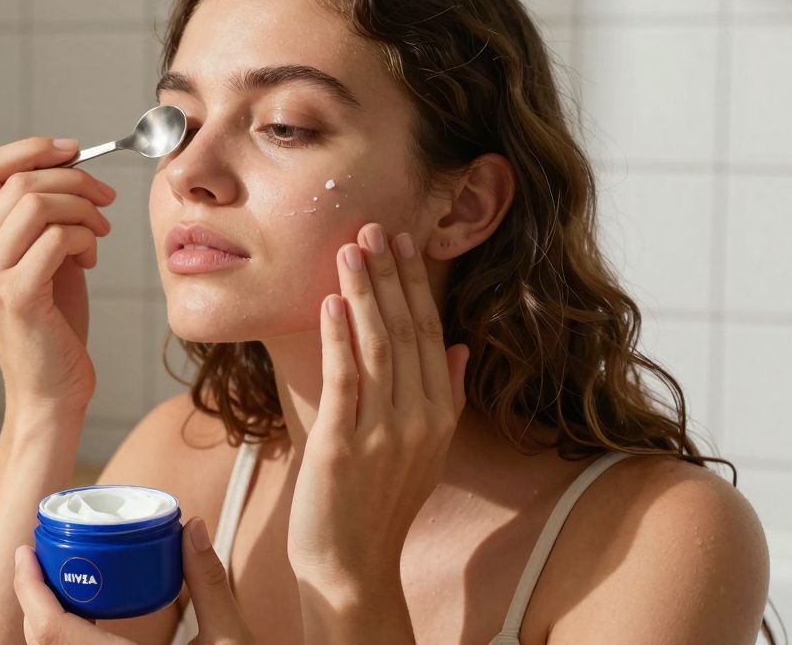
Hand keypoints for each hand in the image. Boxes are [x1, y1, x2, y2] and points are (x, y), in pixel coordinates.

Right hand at [0, 138, 115, 416]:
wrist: (52, 388)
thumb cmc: (53, 323)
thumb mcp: (42, 256)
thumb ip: (43, 215)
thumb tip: (70, 165)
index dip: (31, 149)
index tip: (74, 150)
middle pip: (21, 181)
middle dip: (75, 181)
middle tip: (106, 198)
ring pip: (38, 203)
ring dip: (83, 209)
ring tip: (99, 233)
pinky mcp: (15, 294)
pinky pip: (57, 237)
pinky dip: (85, 237)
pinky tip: (91, 258)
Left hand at [12, 518, 255, 644]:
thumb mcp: (230, 641)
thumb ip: (208, 583)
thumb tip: (193, 527)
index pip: (52, 632)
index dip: (29, 589)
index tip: (26, 552)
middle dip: (33, 599)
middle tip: (39, 559)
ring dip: (46, 624)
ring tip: (56, 585)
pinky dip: (64, 642)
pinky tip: (80, 621)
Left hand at [287, 223, 470, 594]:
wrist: (352, 564)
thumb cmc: (381, 503)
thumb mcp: (427, 449)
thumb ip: (445, 394)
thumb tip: (460, 344)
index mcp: (439, 415)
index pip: (429, 333)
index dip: (415, 285)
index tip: (403, 242)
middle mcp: (419, 419)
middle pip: (407, 331)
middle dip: (390, 276)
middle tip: (374, 227)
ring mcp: (383, 433)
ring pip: (378, 347)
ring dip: (364, 293)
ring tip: (350, 249)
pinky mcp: (344, 446)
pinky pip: (345, 381)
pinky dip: (339, 339)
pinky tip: (331, 304)